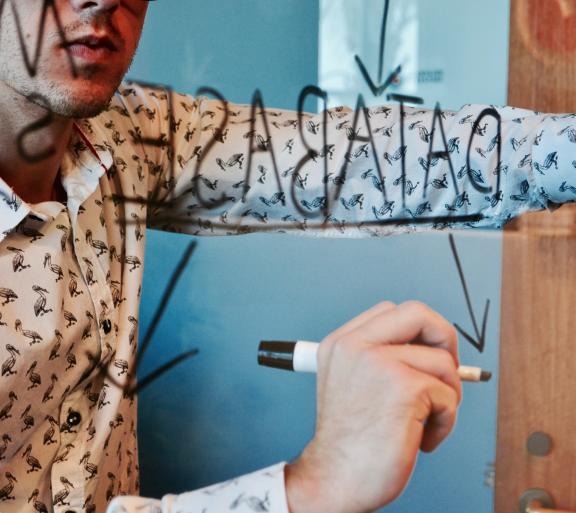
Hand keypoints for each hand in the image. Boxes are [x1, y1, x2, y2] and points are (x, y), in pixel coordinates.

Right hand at [285, 301, 461, 512]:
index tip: (424, 355)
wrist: (335, 479)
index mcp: (341, 343)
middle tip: (445, 371)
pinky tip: (422, 438)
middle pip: (418, 314)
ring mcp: (380, 363)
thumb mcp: (349, 383)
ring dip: (446, 396)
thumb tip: (430, 349)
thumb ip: (379, 359)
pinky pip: (449, 394)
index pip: (390, 311)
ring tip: (424, 421)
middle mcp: (356, 346)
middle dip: (445, 339)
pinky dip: (446, 421)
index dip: (417, 331)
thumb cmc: (348, 442)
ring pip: (443, 361)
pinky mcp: (405, 387)